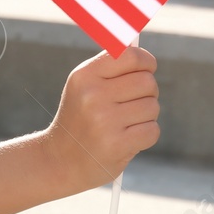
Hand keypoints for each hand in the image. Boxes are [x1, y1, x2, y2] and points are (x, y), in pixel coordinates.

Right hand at [46, 45, 159, 188]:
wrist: (60, 160)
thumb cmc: (80, 118)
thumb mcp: (84, 87)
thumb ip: (110, 68)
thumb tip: (142, 52)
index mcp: (84, 76)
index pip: (130, 56)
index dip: (146, 61)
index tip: (147, 68)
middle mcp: (92, 95)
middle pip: (147, 82)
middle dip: (148, 92)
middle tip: (133, 102)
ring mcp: (104, 120)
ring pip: (152, 107)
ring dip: (146, 116)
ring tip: (126, 123)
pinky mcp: (116, 144)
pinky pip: (152, 130)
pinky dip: (146, 135)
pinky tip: (128, 139)